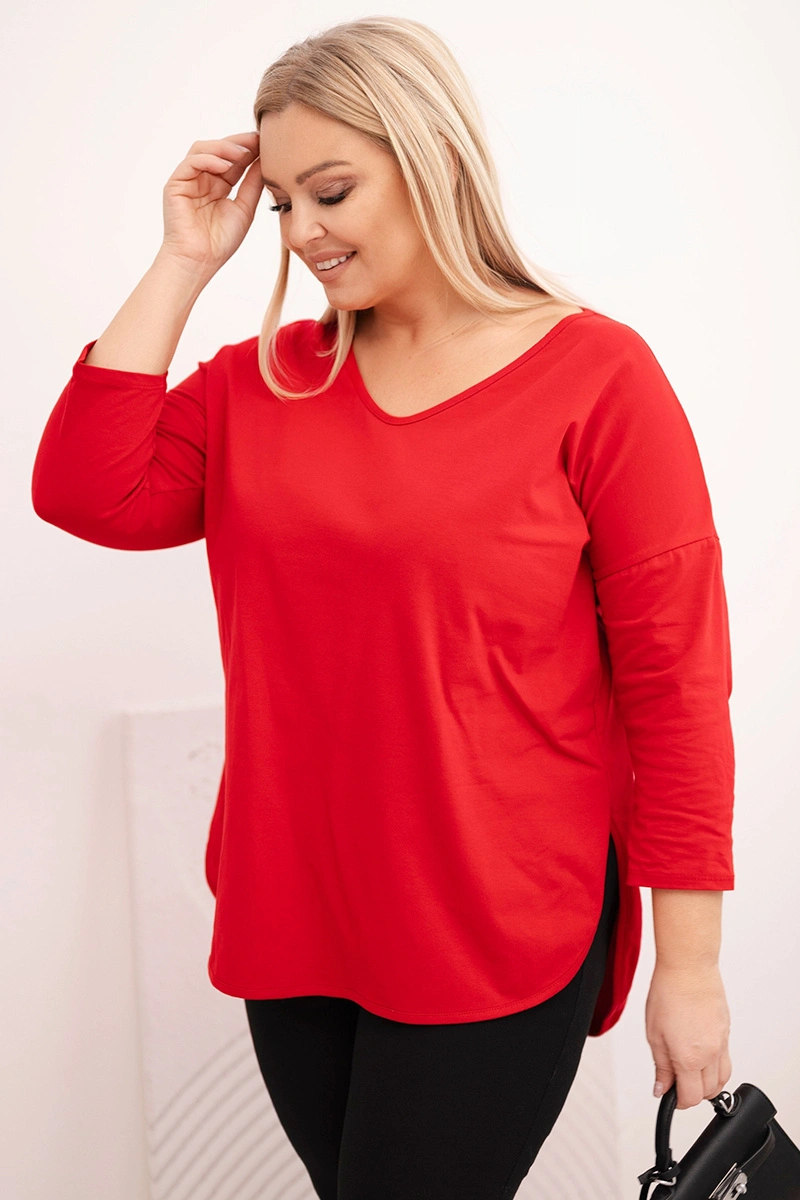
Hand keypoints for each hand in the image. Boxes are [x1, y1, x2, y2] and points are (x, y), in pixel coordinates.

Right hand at [160, 132, 263, 275]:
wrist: (200, 261)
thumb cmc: (220, 242)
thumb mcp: (245, 208)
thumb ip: (252, 184)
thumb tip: (265, 161)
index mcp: (219, 184)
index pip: (233, 159)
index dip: (249, 149)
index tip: (267, 143)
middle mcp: (202, 178)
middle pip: (218, 149)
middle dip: (238, 142)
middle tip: (257, 139)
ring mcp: (188, 180)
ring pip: (203, 150)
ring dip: (224, 147)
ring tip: (243, 152)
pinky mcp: (175, 184)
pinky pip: (190, 162)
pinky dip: (208, 159)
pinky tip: (224, 165)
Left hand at [645, 961, 731, 1108]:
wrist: (688, 968)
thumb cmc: (668, 993)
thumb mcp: (654, 1034)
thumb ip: (661, 1066)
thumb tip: (661, 1088)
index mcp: (689, 1057)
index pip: (692, 1098)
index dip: (679, 1102)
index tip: (671, 1097)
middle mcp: (710, 1054)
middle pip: (710, 1092)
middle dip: (693, 1094)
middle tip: (677, 1083)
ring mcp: (722, 1043)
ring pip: (723, 1079)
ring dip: (708, 1083)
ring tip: (690, 1072)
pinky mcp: (727, 1032)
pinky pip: (726, 1059)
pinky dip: (715, 1066)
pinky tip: (701, 1055)